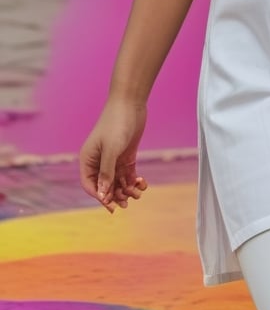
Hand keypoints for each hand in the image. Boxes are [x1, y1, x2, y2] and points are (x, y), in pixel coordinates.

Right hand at [79, 97, 148, 213]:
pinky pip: (127, 174)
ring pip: (117, 181)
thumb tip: (102, 195)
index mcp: (88, 160)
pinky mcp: (126, 155)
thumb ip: (106, 172)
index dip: (99, 197)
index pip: (90, 185)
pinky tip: (142, 183)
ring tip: (138, 193)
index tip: (111, 206)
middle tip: (127, 203)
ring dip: (126, 189)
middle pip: (105, 186)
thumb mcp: (111, 150)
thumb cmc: (116, 124)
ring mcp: (113, 158)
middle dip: (115, 196)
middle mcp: (98, 161)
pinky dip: (133, 180)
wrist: (130, 103)